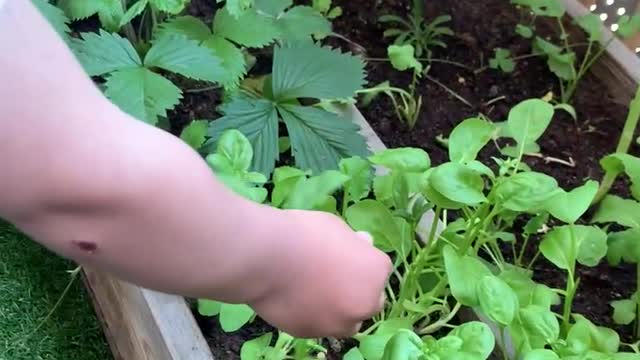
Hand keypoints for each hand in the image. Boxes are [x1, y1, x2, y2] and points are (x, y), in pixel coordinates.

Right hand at [249, 209, 391, 338]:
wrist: (267, 257)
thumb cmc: (304, 234)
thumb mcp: (336, 226)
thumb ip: (354, 241)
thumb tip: (364, 243)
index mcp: (376, 272)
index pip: (379, 270)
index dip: (360, 262)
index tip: (342, 255)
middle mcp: (365, 303)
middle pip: (369, 300)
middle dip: (356, 290)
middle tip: (331, 276)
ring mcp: (339, 323)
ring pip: (346, 321)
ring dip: (338, 309)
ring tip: (314, 291)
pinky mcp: (313, 334)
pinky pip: (318, 326)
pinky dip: (313, 316)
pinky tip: (297, 299)